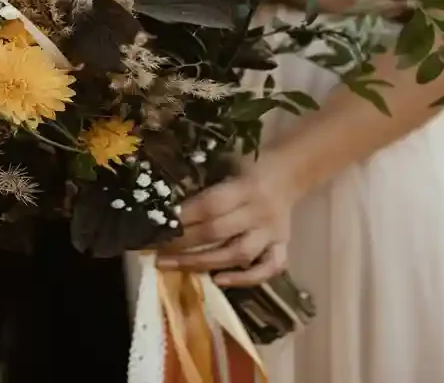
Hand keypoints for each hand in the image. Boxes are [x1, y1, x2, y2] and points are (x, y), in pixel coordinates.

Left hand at [156, 153, 301, 285]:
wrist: (288, 173)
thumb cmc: (247, 165)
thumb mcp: (225, 162)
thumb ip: (201, 179)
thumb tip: (166, 201)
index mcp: (246, 187)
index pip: (211, 206)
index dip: (183, 218)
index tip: (158, 226)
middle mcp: (260, 213)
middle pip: (218, 233)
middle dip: (184, 244)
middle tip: (157, 250)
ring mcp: (273, 233)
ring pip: (238, 255)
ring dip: (202, 263)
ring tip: (172, 266)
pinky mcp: (283, 247)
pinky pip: (268, 269)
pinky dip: (244, 279)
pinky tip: (218, 281)